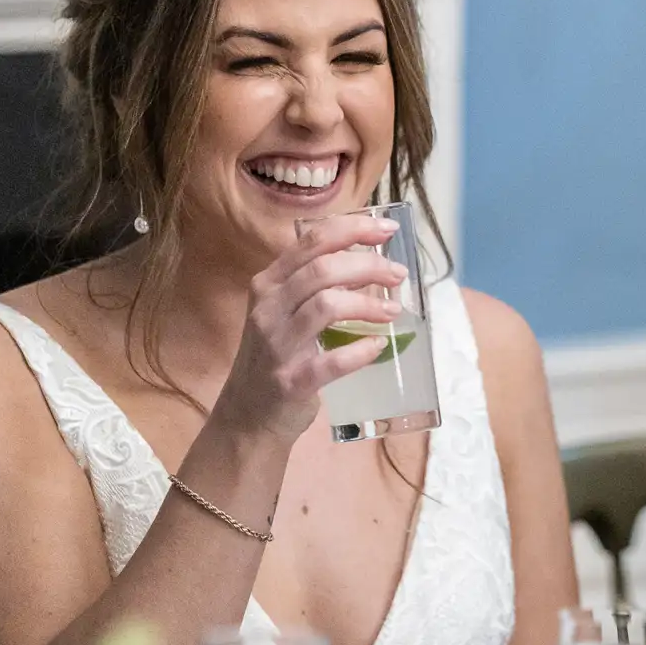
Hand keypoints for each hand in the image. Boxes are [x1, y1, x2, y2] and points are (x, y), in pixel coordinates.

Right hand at [210, 216, 408, 446]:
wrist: (247, 415)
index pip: (313, 241)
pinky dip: (359, 352)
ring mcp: (276, 345)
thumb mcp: (284, 310)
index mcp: (269, 283)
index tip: (388, 229)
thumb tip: (368, 261)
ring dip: (367, 305)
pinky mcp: (289, 381)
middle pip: (323, 269)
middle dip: (368, 265)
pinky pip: (330, 361)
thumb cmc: (276, 356)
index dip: (354, 229)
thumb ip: (314, 283)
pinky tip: (377, 346)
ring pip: (326, 306)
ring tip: (393, 311)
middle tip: (398, 274)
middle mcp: (268, 307)